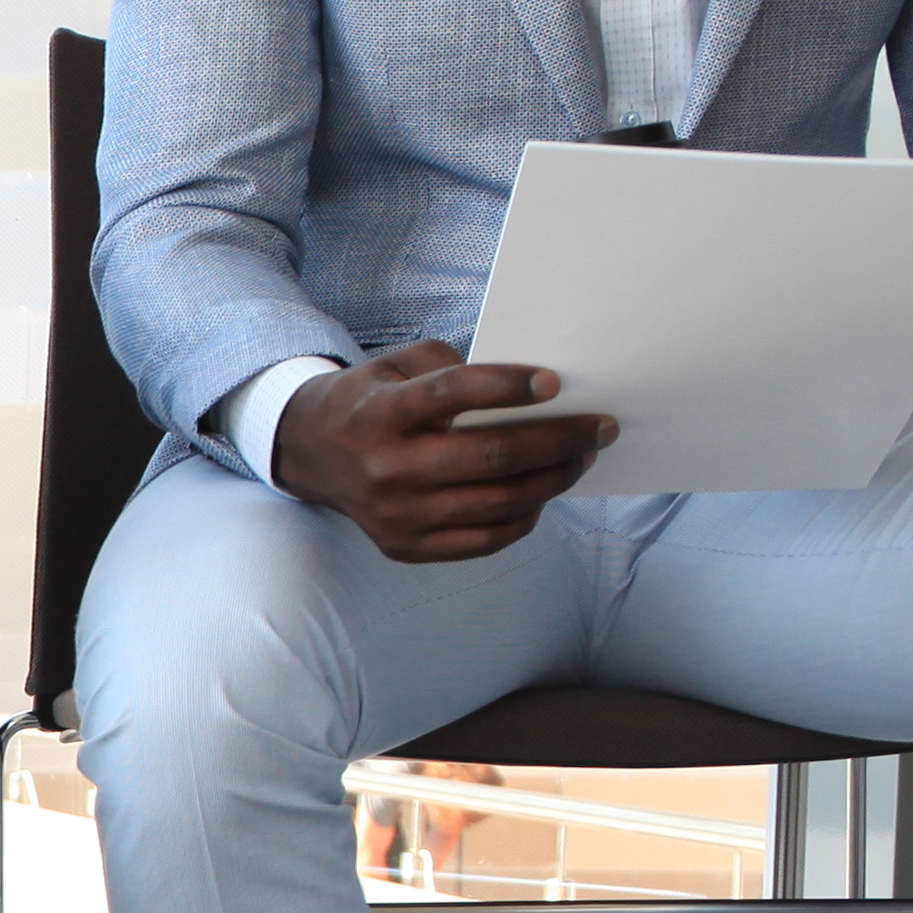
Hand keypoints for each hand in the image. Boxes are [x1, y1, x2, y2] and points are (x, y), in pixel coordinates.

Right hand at [270, 338, 613, 562]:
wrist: (312, 454)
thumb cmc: (373, 400)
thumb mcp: (400, 365)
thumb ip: (456, 370)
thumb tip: (534, 391)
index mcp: (381, 415)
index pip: (452, 395)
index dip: (508, 387)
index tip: (554, 383)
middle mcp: (386, 469)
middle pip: (492, 458)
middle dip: (560, 441)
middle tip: (600, 428)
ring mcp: (396, 516)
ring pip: (500, 503)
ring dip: (554, 479)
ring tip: (580, 459)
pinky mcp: (405, 547)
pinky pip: (485, 540)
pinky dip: (525, 516)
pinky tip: (542, 493)